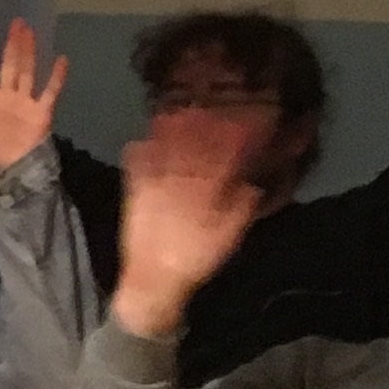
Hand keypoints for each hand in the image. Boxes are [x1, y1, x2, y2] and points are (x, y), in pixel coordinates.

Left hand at [0, 20, 65, 171]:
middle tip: (16, 22)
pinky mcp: (41, 112)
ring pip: (27, 72)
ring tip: (30, 32)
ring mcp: (24, 102)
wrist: (9, 173)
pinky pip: (50, 91)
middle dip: (12, 44)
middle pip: (9, 65)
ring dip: (28, 52)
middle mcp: (6, 96)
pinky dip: (55, 77)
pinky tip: (60, 59)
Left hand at [111, 106, 264, 333]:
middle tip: (201, 108)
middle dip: (198, 130)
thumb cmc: (196, 258)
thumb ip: (242, 206)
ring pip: (164, 158)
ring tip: (173, 112)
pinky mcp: (134, 198)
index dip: (228, 141)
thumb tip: (254, 183)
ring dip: (169, 135)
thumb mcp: (228, 234)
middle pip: (192, 154)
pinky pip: (136, 171)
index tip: (235, 122)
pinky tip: (138, 139)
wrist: (154, 281)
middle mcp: (180, 189)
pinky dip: (138, 154)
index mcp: (206, 196)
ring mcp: (154, 191)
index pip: (220, 163)